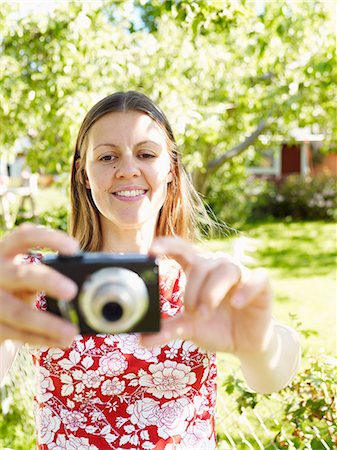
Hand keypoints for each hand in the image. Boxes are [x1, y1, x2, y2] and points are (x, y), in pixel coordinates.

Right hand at [0, 223, 78, 346]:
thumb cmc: (17, 291)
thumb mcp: (28, 277)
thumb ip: (48, 274)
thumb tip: (93, 280)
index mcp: (5, 253)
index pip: (24, 237)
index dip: (49, 239)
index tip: (75, 249)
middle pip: (20, 274)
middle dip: (48, 282)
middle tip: (73, 290)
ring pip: (18, 312)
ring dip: (48, 323)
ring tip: (72, 332)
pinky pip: (17, 334)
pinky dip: (42, 338)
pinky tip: (61, 341)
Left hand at [141, 237, 272, 353]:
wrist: (245, 344)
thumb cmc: (216, 328)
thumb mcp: (190, 329)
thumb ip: (168, 330)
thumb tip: (141, 339)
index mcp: (198, 272)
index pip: (182, 249)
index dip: (167, 245)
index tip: (151, 251)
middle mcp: (218, 268)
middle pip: (201, 264)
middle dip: (192, 290)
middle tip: (193, 314)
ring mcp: (241, 274)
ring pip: (226, 268)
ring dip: (212, 292)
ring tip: (205, 314)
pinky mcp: (261, 285)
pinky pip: (256, 279)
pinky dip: (246, 289)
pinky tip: (237, 303)